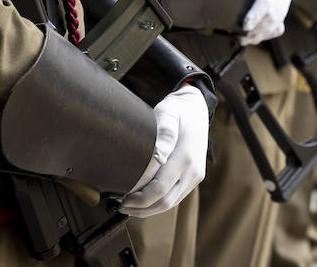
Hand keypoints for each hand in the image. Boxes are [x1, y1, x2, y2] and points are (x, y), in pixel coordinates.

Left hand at [120, 84, 209, 217]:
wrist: (196, 109)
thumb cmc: (177, 110)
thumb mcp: (168, 114)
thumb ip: (164, 134)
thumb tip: (157, 156)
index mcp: (186, 157)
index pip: (160, 189)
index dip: (140, 199)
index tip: (122, 198)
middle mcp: (193, 171)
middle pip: (165, 202)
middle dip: (141, 208)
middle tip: (120, 205)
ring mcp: (195, 176)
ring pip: (171, 204)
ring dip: (149, 209)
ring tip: (128, 205)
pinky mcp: (194, 178)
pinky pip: (175, 197)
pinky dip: (158, 203)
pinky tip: (143, 200)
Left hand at [234, 0, 290, 44]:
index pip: (266, 0)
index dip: (257, 15)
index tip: (245, 26)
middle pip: (272, 16)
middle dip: (256, 30)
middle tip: (239, 37)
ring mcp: (284, 0)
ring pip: (277, 24)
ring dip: (261, 35)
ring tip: (243, 40)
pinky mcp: (283, 7)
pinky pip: (279, 25)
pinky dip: (268, 34)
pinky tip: (254, 38)